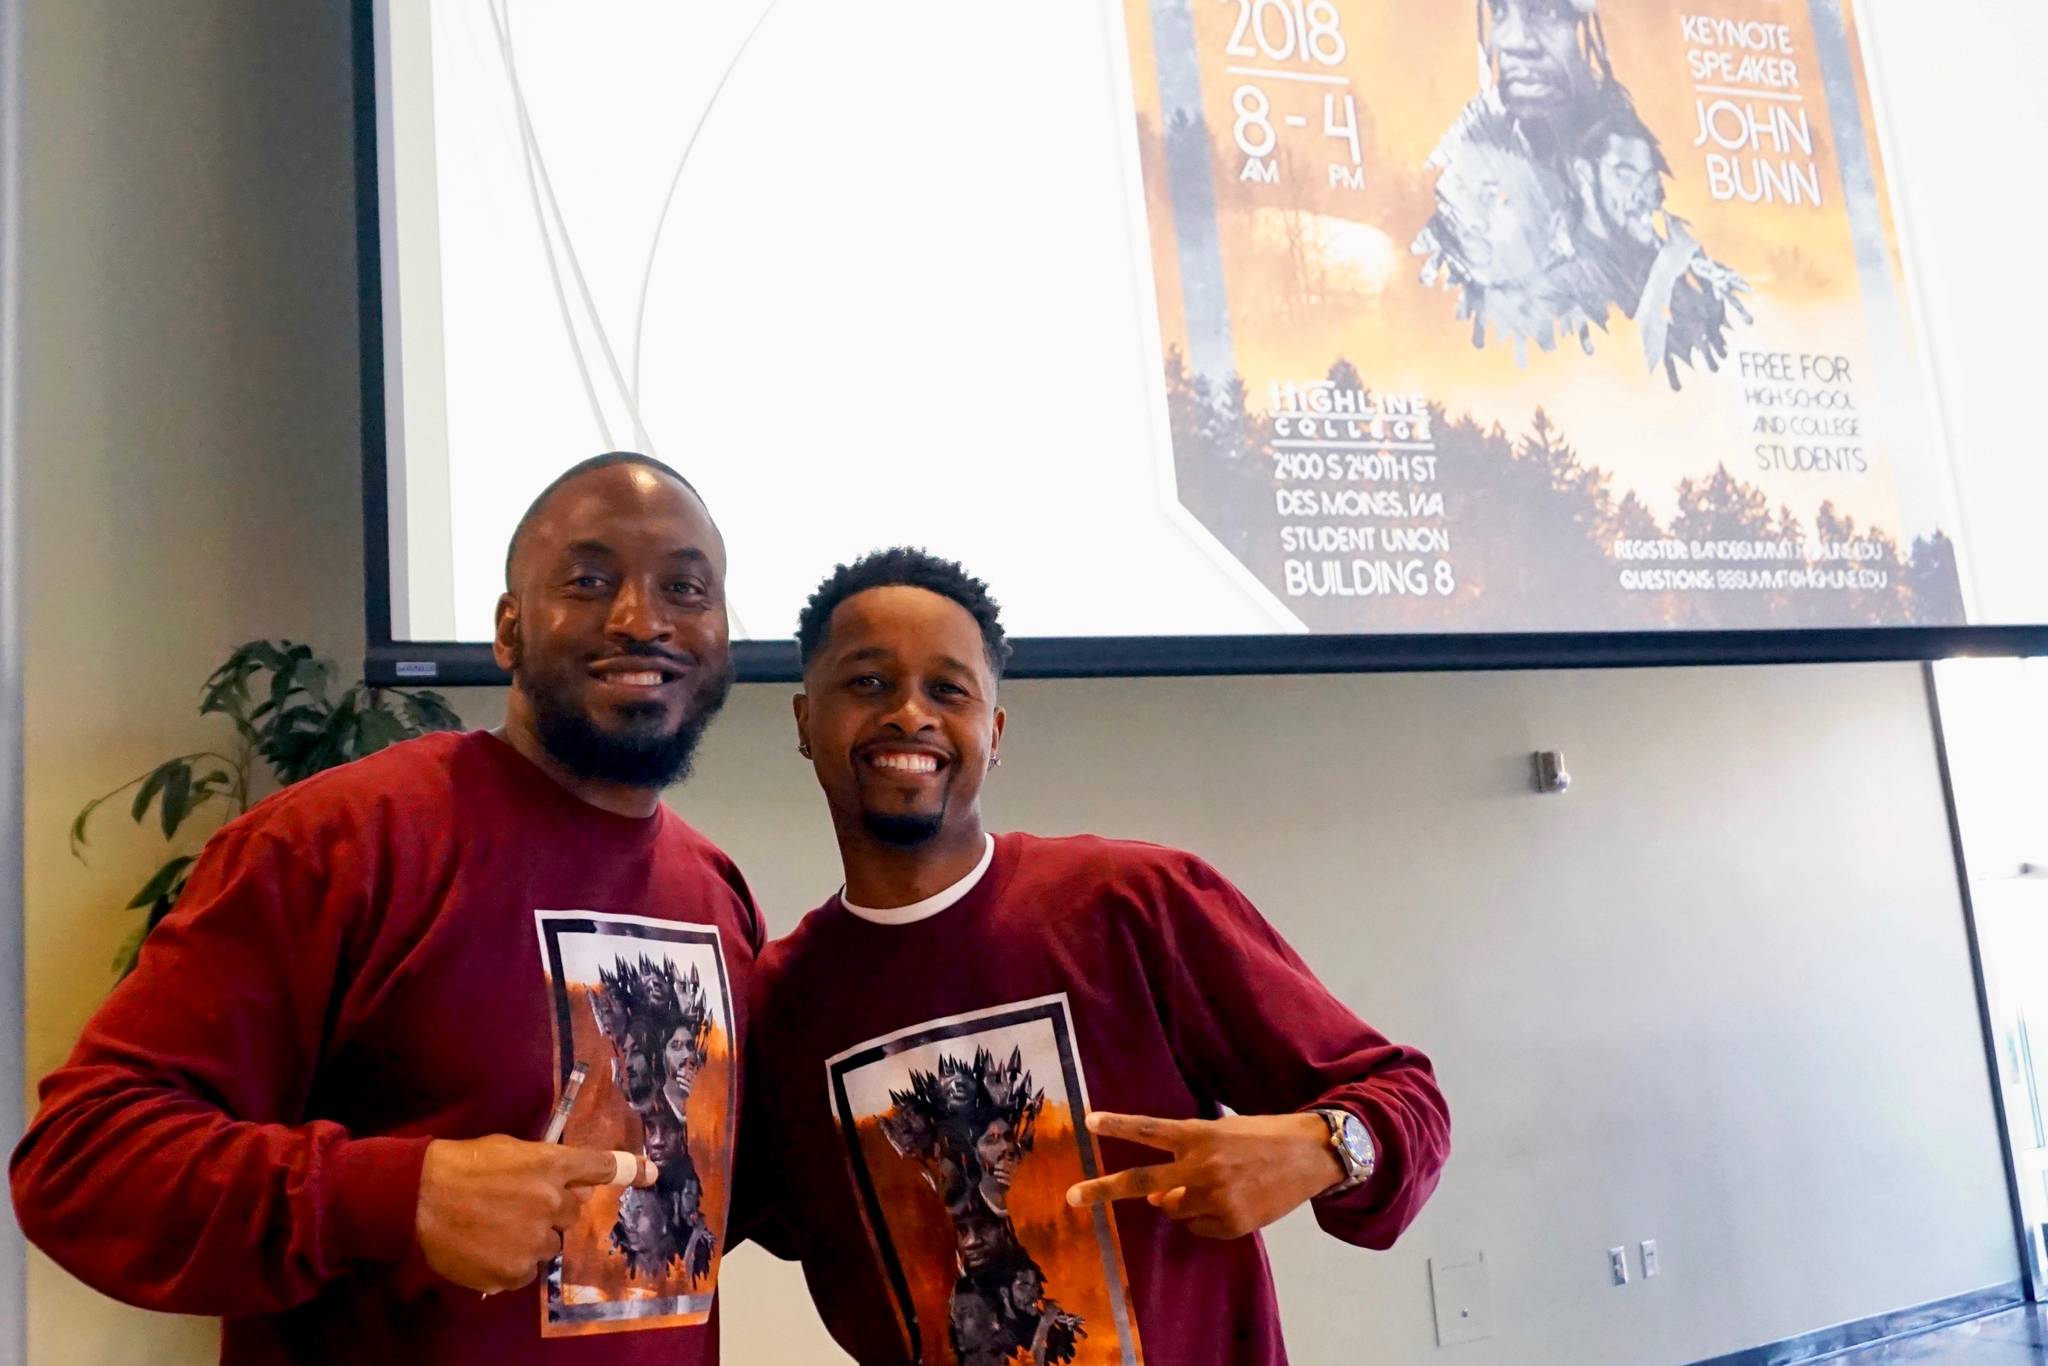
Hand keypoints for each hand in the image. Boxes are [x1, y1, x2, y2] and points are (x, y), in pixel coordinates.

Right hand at [415, 1135, 655, 1293]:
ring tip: (494, 1228)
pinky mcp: (516, 1270)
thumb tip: (571, 1186)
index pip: (601, 1167)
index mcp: (551, 1164)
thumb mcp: (510, 1150)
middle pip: (571, 1213)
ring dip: (531, 1238)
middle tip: (514, 1205)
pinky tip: (486, 1248)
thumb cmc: (461, 1166)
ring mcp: (535, 1239)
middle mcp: (552, 1202)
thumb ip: (545, 1166)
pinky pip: (527, 1270)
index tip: (651, 1173)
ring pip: (549, 1244)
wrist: (417, 1198)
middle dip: (550, 1210)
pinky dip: (511, 1262)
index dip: (630, 1169)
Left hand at [1065, 1111, 1344, 1239]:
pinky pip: (1200, 1228)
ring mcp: (1214, 1197)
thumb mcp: (1223, 1134)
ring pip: (1174, 1210)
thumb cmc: (1263, 1138)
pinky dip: (1208, 1219)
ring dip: (1183, 1202)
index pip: (1150, 1129)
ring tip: (1221, 1185)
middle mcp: (1201, 1166)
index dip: (1118, 1125)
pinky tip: (1235, 1202)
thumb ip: (1188, 1158)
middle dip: (1103, 1190)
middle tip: (1072, 1197)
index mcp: (1199, 1134)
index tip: (1089, 1120)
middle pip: (1141, 1182)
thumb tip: (1159, 1200)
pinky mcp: (1231, 1223)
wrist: (1311, 1155)